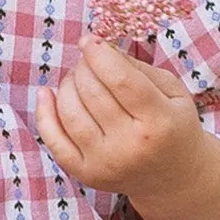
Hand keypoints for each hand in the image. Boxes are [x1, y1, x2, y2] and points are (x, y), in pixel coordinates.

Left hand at [34, 38, 203, 199]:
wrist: (174, 178)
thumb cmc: (173, 126)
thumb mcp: (172, 91)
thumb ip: (137, 67)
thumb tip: (98, 48)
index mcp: (158, 121)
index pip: (120, 80)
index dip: (98, 54)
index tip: (88, 41)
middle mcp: (130, 146)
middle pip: (92, 92)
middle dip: (84, 66)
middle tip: (89, 60)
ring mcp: (105, 163)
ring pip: (70, 112)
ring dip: (68, 84)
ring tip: (78, 77)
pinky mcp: (86, 175)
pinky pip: (54, 140)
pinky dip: (44, 113)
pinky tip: (46, 93)